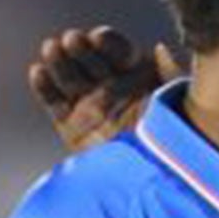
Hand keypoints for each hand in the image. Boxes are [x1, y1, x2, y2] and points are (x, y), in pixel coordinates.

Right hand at [26, 26, 178, 152]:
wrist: (153, 179)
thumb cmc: (177, 139)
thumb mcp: (180, 103)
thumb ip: (171, 74)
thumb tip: (158, 48)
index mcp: (138, 74)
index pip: (118, 51)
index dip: (107, 43)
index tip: (98, 37)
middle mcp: (111, 87)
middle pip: (90, 60)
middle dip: (80, 48)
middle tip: (72, 40)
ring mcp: (89, 105)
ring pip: (70, 77)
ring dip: (59, 61)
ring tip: (52, 48)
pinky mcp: (70, 125)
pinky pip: (54, 102)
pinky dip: (44, 87)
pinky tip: (38, 71)